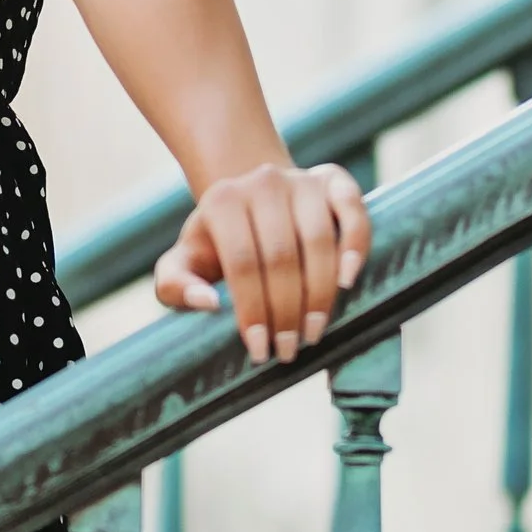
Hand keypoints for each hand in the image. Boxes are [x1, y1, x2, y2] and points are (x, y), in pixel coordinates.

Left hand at [153, 160, 369, 362]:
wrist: (253, 204)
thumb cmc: (217, 244)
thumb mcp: (184, 262)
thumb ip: (175, 284)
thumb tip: (208, 303)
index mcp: (222, 200)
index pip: (242, 263)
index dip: (253, 310)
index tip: (259, 350)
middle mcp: (263, 183)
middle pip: (282, 256)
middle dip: (287, 312)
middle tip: (288, 349)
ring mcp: (302, 180)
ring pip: (319, 240)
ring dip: (320, 294)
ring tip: (313, 332)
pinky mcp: (335, 182)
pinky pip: (353, 212)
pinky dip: (356, 246)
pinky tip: (348, 281)